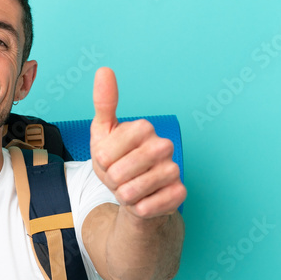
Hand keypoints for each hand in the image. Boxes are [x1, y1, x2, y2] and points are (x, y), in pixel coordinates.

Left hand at [89, 67, 185, 218]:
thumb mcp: (104, 132)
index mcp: (144, 128)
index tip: (110, 159)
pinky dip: (137, 209)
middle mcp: (164, 145)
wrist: (135, 191)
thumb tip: (104, 70)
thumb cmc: (118, 160)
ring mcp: (174, 170)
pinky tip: (144, 200)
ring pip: (131, 192)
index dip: (101, 163)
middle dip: (112, 181)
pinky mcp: (179, 194)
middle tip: (120, 176)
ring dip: (124, 196)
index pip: (105, 154)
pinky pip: (145, 208)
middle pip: (118, 174)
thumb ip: (104, 103)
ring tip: (131, 187)